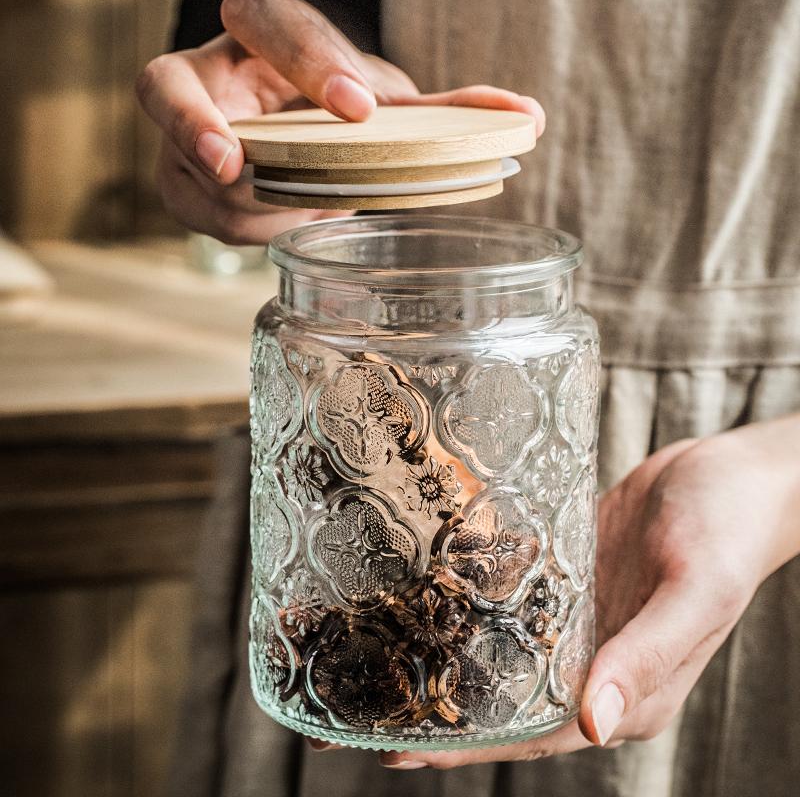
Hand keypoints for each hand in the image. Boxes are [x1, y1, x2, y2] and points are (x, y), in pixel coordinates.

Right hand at [136, 0, 544, 243]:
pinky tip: (291, 229)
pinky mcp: (184, 182)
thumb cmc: (331, 99)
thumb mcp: (382, 93)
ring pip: (189, 173)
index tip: (358, 108)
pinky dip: (249, 230)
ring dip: (247, 205)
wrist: (283, 114)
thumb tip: (529, 119)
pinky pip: (200, 215)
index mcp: (261, 31)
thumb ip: (445, 105)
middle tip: (232, 163)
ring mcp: (185, 132)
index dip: (308, 62)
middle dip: (200, 127)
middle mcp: (207, 76)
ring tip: (306, 214)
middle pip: (170, 88)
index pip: (270, 23)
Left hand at [369, 415, 799, 768]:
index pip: (535, 734)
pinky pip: (513, 596)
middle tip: (365, 705)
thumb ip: (646, 656)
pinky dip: (473, 601)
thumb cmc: (730, 532)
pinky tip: (430, 593)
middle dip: (443, 708)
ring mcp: (579, 619)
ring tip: (383, 652)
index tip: (400, 749)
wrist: (730, 473)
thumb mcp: (696, 592)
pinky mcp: (569, 577)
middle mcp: (596, 662)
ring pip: (504, 649)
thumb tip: (592, 725)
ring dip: (450, 655)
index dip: (469, 745)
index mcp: (629, 691)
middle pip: (508, 698)